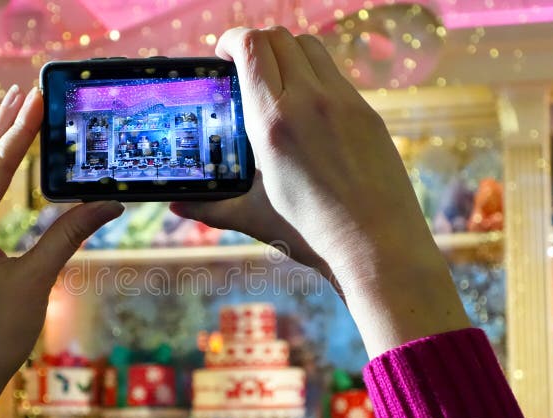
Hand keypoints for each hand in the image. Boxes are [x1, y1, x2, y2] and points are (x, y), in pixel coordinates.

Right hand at [192, 27, 468, 354]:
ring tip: (276, 81)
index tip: (222, 54)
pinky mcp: (367, 112)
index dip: (232, 39)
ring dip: (287, 52)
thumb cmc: (312, 233)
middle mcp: (309, 100)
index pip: (251, 46)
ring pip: (310, 47)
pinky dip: (314, 76)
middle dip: (255, 43)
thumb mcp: (253, 217)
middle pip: (279, 37)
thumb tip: (175, 206)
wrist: (377, 244)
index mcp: (273, 121)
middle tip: (243, 66)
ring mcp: (343, 102)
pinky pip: (335, 75)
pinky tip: (308, 109)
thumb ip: (210, 206)